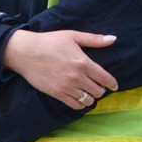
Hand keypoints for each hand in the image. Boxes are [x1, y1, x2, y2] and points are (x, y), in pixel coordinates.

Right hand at [1, 29, 118, 108]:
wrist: (27, 52)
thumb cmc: (50, 42)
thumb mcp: (73, 36)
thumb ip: (94, 40)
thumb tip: (113, 39)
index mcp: (83, 63)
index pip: (104, 78)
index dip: (112, 83)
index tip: (115, 86)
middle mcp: (77, 77)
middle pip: (98, 91)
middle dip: (101, 90)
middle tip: (99, 87)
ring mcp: (67, 87)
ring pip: (88, 100)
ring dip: (91, 97)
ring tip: (90, 93)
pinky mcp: (57, 94)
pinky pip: (74, 105)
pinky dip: (80, 104)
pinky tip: (80, 99)